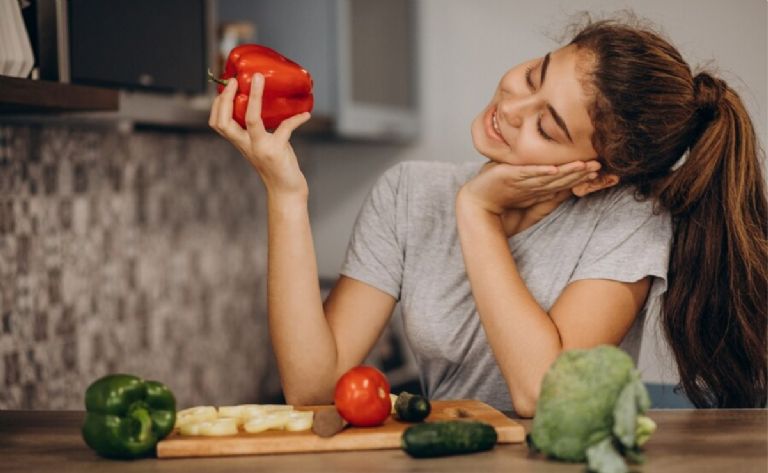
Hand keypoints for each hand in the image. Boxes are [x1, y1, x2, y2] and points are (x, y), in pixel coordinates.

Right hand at [209, 73, 311, 197]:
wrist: (286, 191)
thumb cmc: (276, 165)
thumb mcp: (264, 144)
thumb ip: (263, 128)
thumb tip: (273, 103)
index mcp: (240, 142)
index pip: (218, 123)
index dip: (218, 103)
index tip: (228, 84)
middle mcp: (246, 145)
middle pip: (224, 121)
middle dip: (226, 98)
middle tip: (235, 80)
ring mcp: (260, 147)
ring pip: (251, 119)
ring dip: (255, 96)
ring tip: (259, 79)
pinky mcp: (277, 151)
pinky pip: (286, 127)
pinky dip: (297, 119)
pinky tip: (305, 115)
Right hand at [458, 160, 600, 214]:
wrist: (475, 210)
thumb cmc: (502, 212)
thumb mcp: (532, 208)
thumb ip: (550, 199)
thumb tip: (570, 191)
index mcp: (535, 182)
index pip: (561, 178)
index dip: (579, 175)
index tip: (597, 171)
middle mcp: (528, 176)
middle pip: (557, 173)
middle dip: (577, 170)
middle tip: (598, 164)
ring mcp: (518, 174)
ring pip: (546, 172)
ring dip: (564, 169)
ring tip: (583, 166)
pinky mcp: (506, 174)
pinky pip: (526, 173)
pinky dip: (540, 171)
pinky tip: (553, 170)